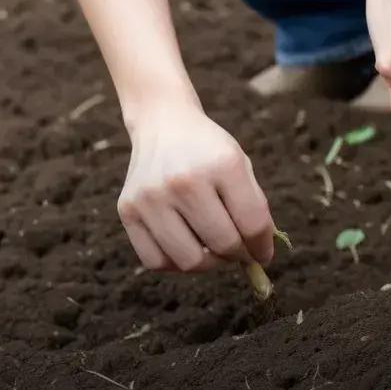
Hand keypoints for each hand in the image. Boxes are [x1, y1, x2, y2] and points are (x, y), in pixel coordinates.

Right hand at [117, 101, 274, 271]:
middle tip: (237, 252)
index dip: (262, 247)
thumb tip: (259, 258)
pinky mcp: (127, 210)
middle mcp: (184, 180)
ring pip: (189, 262)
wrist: (163, 124)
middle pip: (222, 245)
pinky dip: (175, 264)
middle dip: (237, 256)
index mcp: (223, 164)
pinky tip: (185, 247)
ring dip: (208, 263)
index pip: (252, 225)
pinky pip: (155, 261)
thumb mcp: (240, 166)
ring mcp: (151, 197)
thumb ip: (255, 210)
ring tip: (211, 249)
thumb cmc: (208, 152)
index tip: (263, 255)